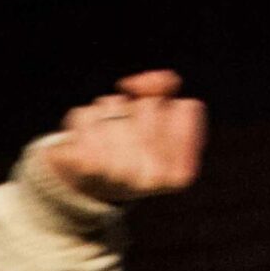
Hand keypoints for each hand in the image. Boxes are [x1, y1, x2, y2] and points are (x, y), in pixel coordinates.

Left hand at [42, 70, 204, 202]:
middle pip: (151, 104)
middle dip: (137, 112)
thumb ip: (162, 89)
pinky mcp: (83, 164)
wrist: (84, 187)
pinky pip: (84, 115)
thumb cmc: (131, 151)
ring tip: (104, 142)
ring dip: (107, 113)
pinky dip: (82, 121)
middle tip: (126, 141)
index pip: (187, 107)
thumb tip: (134, 83)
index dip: (170, 112)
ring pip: (114, 103)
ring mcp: (118, 173)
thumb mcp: (160, 121)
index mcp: (180, 175)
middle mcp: (153, 177)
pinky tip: (82, 140)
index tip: (156, 134)